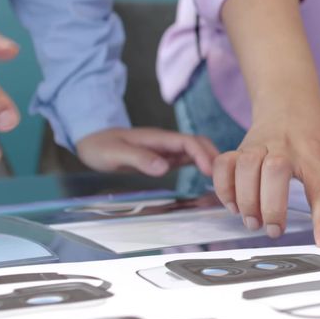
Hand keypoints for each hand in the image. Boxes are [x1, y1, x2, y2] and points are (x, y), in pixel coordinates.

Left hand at [76, 127, 218, 176]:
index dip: (203, 155)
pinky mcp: (166, 157)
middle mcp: (167, 142)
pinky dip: (203, 166)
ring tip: (223, 180)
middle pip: (200, 144)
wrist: (92, 141)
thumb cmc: (101, 146)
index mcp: (159, 138)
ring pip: (198, 151)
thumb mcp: (116, 153)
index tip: (211, 172)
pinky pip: (190, 159)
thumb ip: (139, 158)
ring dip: (212, 162)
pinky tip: (209, 178)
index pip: (189, 142)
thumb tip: (164, 167)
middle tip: (226, 179)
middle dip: (215, 157)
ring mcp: (168, 149)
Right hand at [212, 102, 319, 247]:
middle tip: (274, 231)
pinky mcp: (240, 146)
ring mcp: (260, 144)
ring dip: (246, 200)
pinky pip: (224, 164)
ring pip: (246, 167)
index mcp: (315, 154)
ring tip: (253, 222)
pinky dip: (224, 187)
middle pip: (275, 171)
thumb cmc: (312, 135)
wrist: (288, 100)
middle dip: (272, 207)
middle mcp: (286, 147)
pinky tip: (234, 205)